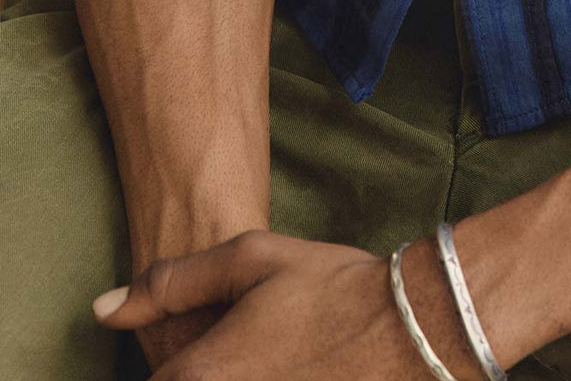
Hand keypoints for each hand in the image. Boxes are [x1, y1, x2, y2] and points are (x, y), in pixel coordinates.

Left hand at [92, 229, 460, 377]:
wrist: (409, 328)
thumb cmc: (329, 287)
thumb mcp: (251, 258)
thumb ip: (172, 282)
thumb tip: (104, 310)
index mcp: (201, 373)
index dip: (163, 365)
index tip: (201, 345)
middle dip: (200, 368)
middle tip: (250, 343)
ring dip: (234, 373)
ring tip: (269, 354)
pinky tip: (293, 364)